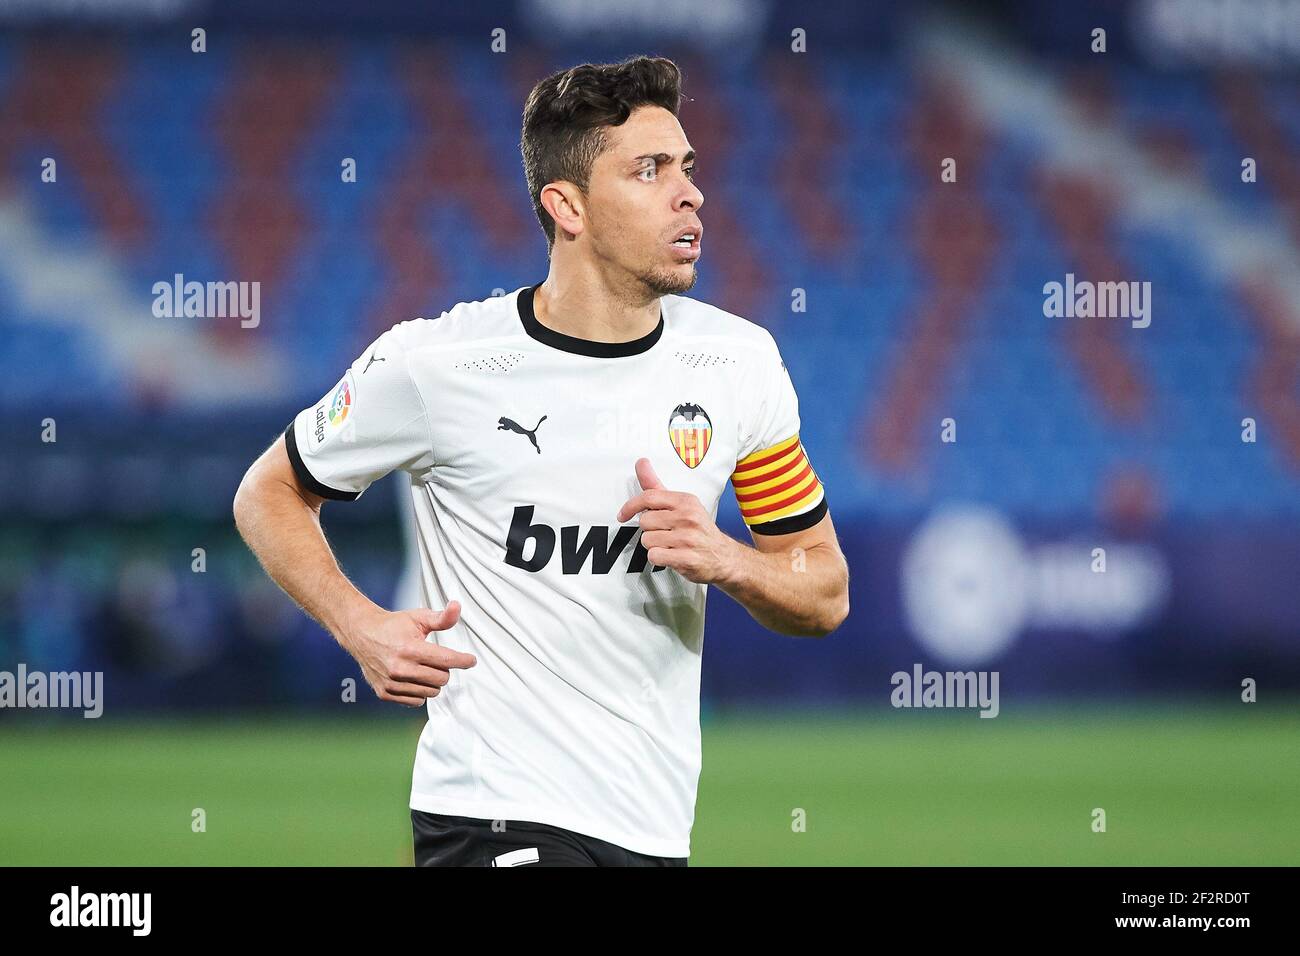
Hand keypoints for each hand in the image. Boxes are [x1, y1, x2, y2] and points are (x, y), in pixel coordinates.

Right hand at [344, 601, 475, 706]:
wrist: (362, 634)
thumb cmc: (393, 626)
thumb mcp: (418, 618)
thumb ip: (442, 617)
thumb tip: (457, 606)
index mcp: (410, 648)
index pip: (446, 660)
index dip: (463, 660)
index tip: (471, 660)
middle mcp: (400, 668)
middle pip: (442, 679)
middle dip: (444, 669)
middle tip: (437, 659)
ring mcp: (391, 683)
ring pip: (431, 692)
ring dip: (432, 682)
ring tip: (422, 667)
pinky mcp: (385, 693)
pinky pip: (416, 701)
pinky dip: (419, 692)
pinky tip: (412, 678)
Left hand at [616, 458, 740, 585]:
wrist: (723, 556)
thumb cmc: (698, 529)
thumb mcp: (682, 504)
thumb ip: (656, 485)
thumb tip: (641, 462)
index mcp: (686, 501)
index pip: (649, 497)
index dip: (631, 506)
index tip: (622, 515)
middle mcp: (688, 517)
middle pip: (645, 522)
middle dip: (649, 530)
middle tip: (665, 533)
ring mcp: (688, 538)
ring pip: (647, 540)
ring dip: (654, 545)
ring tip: (670, 544)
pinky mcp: (686, 558)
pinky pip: (654, 556)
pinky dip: (658, 558)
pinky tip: (671, 555)